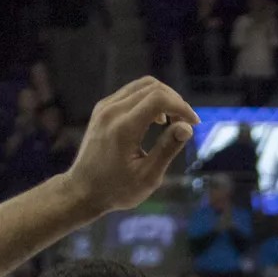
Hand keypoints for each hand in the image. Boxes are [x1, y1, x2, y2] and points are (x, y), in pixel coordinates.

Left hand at [63, 76, 197, 215]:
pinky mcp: (102, 109)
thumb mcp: (148, 176)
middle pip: (153, 87)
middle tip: (186, 122)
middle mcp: (112, 111)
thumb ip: (167, 149)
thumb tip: (187, 127)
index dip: (182, 107)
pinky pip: (131, 93)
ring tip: (172, 121)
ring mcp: (105, 107)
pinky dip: (148, 100)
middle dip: (175, 100)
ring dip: (162, 98)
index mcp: (124, 128)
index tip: (194, 123)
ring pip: (142, 86)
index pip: (159, 99)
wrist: (82, 191)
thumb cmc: (117, 189)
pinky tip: (155, 120)